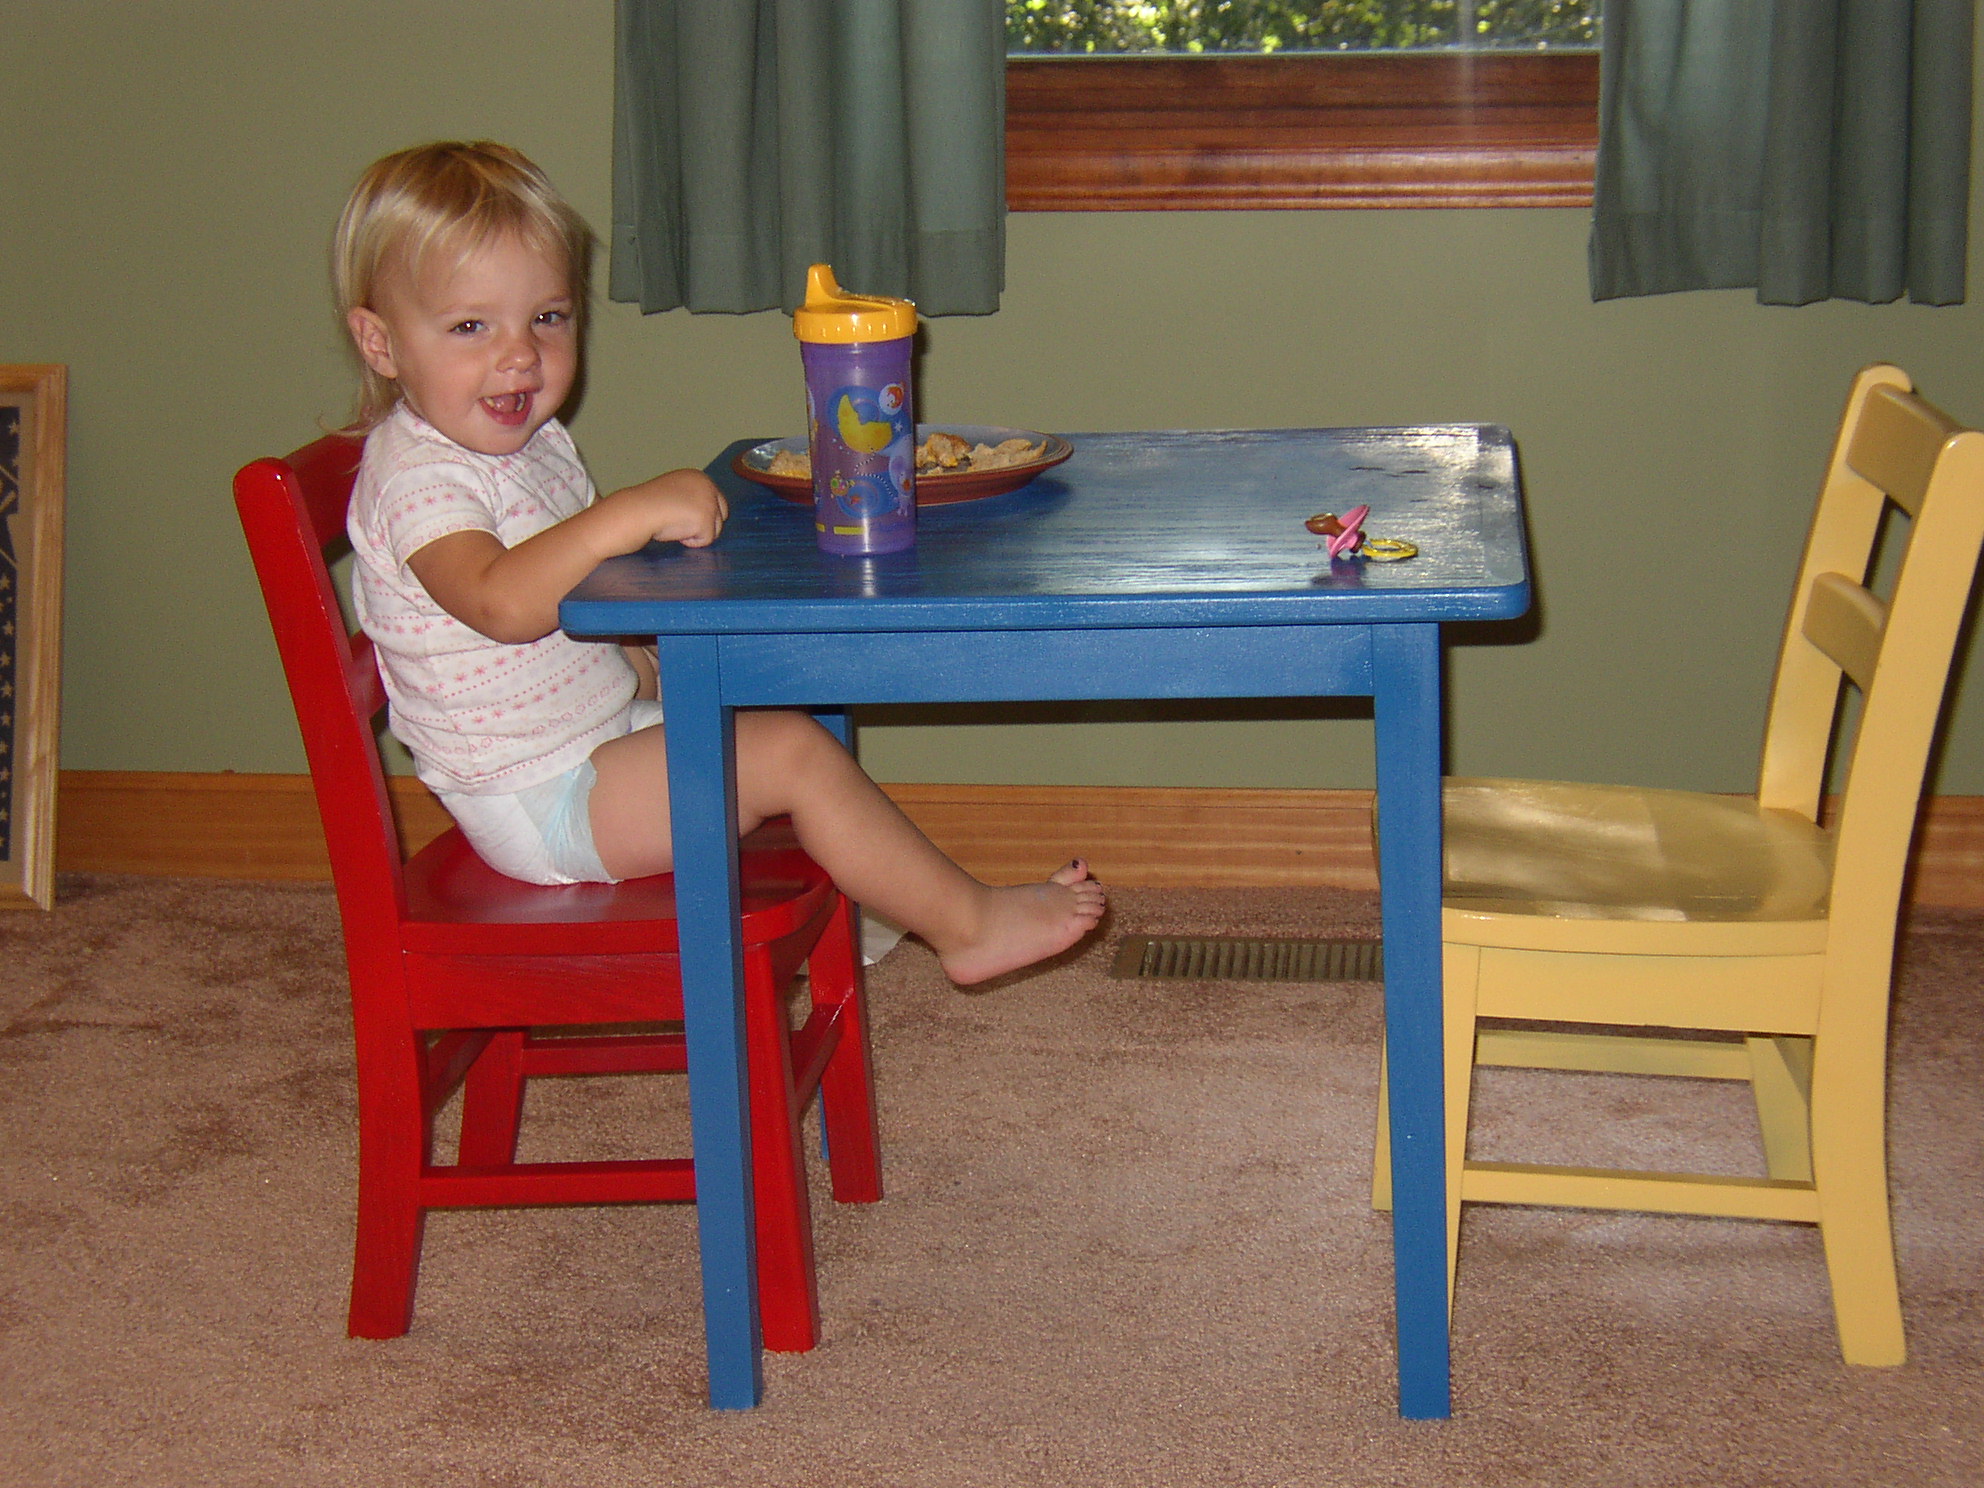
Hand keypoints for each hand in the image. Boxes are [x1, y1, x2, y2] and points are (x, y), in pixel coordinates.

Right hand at [600, 468, 727, 550]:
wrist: (635, 511)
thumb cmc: (647, 506)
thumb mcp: (673, 493)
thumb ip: (690, 499)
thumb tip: (703, 515)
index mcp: (698, 477)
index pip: (717, 501)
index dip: (702, 516)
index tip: (685, 519)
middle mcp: (708, 485)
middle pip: (721, 515)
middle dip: (705, 524)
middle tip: (681, 525)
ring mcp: (708, 502)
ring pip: (715, 530)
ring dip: (695, 533)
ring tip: (674, 525)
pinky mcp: (706, 519)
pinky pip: (706, 540)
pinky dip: (691, 542)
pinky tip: (675, 532)